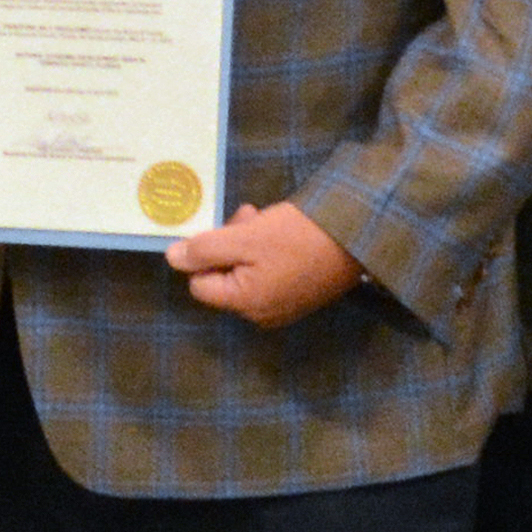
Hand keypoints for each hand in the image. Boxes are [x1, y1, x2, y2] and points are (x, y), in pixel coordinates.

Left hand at [164, 200, 364, 328]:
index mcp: (245, 304)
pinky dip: (268, 254)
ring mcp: (282, 307)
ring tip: (268, 220)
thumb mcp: (246, 237)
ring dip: (248, 244)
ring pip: (245, 274)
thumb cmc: (298, 236)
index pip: (199, 283)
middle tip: (250, 216)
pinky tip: (284, 234)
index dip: (206, 254)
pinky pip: (268, 276)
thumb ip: (205, 250)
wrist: (359, 237)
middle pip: (223, 278)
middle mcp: (261, 315)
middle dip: (230, 244)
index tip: (229, 227)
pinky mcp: (299, 296)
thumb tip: (172, 259)